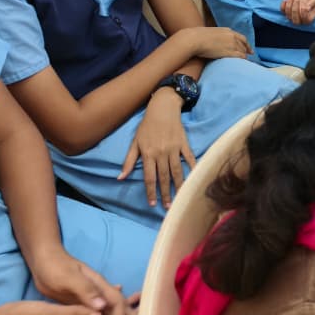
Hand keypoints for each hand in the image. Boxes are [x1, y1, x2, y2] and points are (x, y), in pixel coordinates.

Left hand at [30, 253, 130, 314]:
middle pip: (120, 312)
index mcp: (100, 287)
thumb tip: (103, 307)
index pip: (118, 306)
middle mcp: (100, 294)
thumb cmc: (56, 268)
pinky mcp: (84, 303)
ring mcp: (92, 299)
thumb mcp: (68, 279)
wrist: (45, 260)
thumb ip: (86, 291)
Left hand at [119, 90, 195, 207]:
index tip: (152, 204)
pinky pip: (189, 158)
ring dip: (178, 185)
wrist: (163, 108)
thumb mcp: (135, 142)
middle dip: (165, 193)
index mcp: (148, 154)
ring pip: (177, 170)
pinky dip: (193, 168)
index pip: (150, 177)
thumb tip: (120, 177)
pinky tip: (194, 178)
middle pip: (164, 177)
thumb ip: (128, 160)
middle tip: (168, 206)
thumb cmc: (146, 126)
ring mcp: (174, 149)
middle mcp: (162, 153)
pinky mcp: (184, 144)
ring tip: (180, 197)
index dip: (151, 191)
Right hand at [183, 26, 251, 59]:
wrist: (195, 39)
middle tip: (248, 57)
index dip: (246, 44)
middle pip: (244, 45)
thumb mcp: (211, 33)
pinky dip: (242, 60)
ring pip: (243, 51)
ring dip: (244, 57)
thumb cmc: (197, 37)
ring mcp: (232, 44)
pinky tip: (241, 64)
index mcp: (228, 31)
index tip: (249, 50)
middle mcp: (232, 36)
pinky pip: (240, 57)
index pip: (242, 38)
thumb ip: (217, 37)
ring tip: (244, 63)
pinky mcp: (229, 51)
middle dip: (246, 51)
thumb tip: (214, 42)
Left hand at [281, 0, 314, 25]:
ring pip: (289, 17)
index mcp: (314, 10)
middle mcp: (305, 12)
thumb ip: (314, 1)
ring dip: (289, 8)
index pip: (307, 21)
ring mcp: (296, 8)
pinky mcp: (290, 3)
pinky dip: (283, 7)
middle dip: (294, 12)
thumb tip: (307, 9)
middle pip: (296, 21)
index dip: (304, 16)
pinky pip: (283, 11)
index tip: (304, 5)